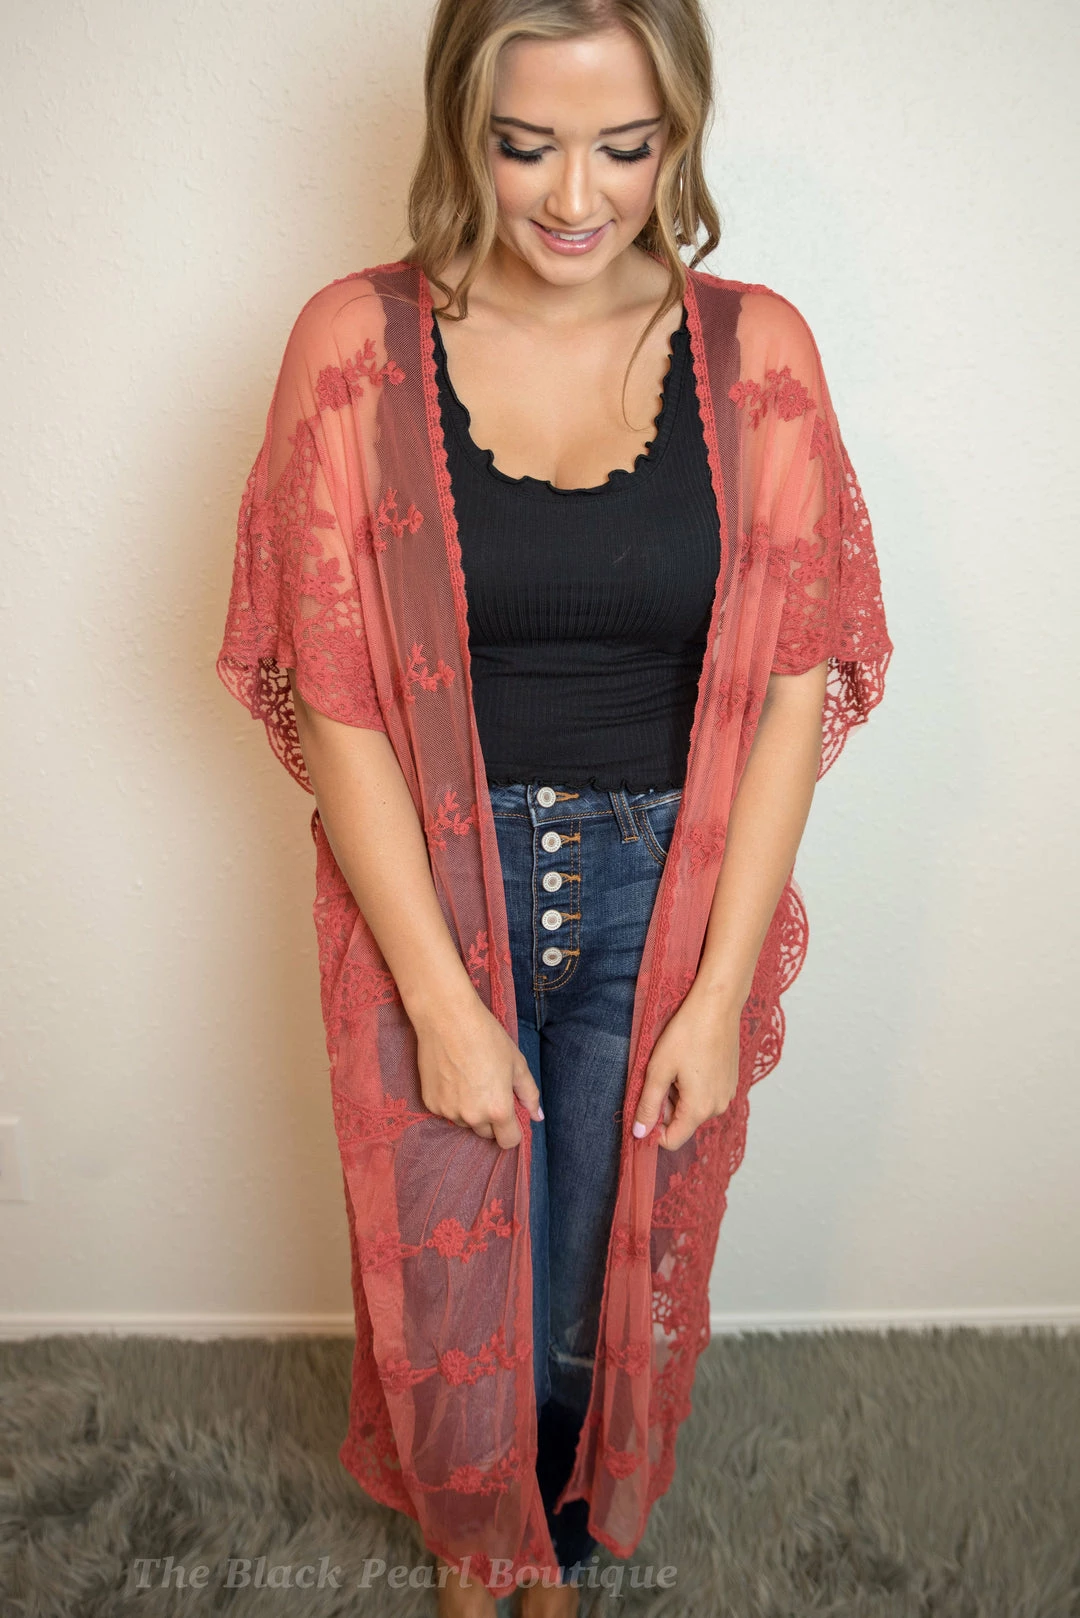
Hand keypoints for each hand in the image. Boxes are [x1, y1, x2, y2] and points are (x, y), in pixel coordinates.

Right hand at [412, 992, 542, 1149]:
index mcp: (498, 1110)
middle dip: (492, 1119)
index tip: (511, 1115)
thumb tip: (538, 1116)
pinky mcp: (430, 1103)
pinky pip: (446, 1111)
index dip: (513, 1130)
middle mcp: (472, 1117)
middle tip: (489, 1089)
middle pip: (487, 1133)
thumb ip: (529, 1094)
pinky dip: (452, 1101)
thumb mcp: (517, 1063)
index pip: (509, 1141)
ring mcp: (448, 1112)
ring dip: (470, 1110)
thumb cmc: (487, 1037)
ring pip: (465, 1122)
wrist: (447, 1019)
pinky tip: (453, 1077)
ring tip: (469, 1079)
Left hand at [631, 985, 741, 1151]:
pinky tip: (690, 1060)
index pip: (671, 1140)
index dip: (652, 1128)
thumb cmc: (687, 1034)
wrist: (717, 1006)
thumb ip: (648, 1105)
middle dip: (665, 1106)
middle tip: (660, 1074)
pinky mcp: (730, 1082)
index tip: (644, 1104)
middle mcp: (718, 1108)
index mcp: (699, 1109)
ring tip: (675, 1065)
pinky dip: (693, 1086)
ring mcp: (727, 1094)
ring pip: (693, 1108)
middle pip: (682, 1123)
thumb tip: (639, 1134)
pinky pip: (706, 1096)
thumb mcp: (658, 1070)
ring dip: (678, 1094)